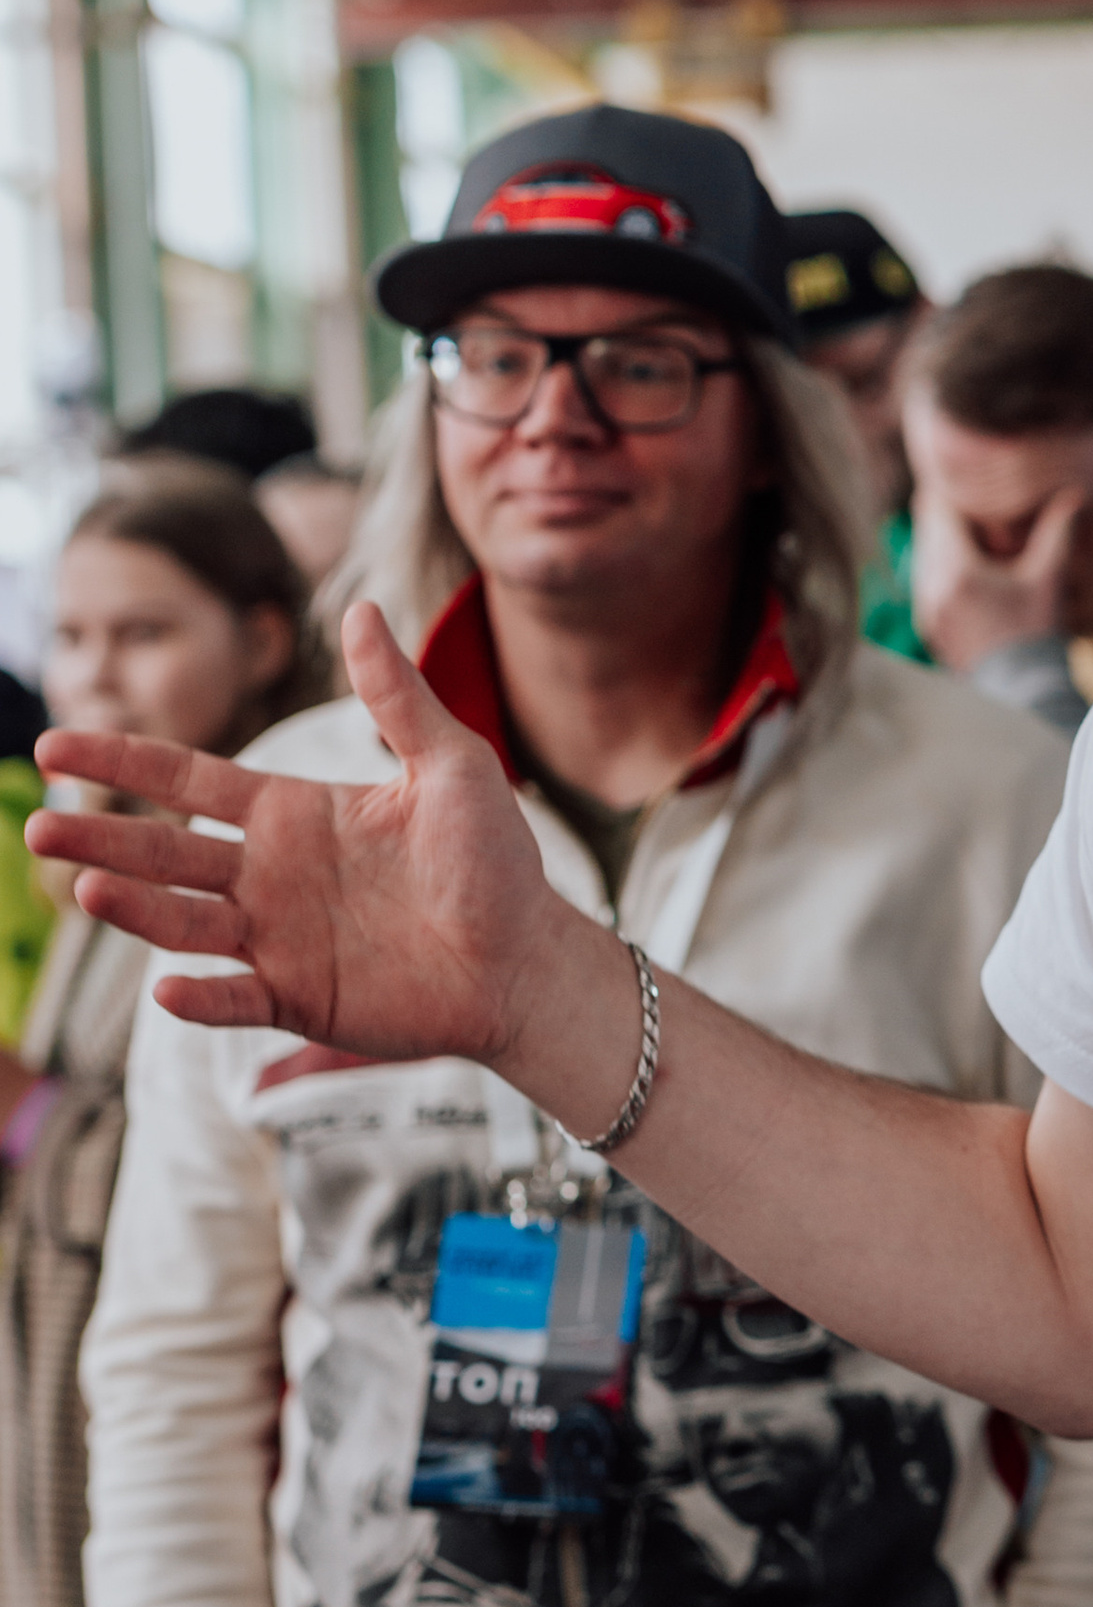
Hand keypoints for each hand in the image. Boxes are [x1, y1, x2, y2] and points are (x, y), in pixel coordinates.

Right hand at [26, 601, 575, 1074]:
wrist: (529, 956)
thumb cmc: (495, 860)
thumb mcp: (451, 764)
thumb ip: (396, 696)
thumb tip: (363, 608)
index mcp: (292, 812)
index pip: (188, 780)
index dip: (122, 762)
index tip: (54, 744)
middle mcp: (270, 874)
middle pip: (165, 852)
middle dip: (102, 838)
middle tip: (39, 827)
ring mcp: (279, 939)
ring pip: (185, 922)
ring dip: (135, 909)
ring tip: (87, 887)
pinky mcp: (300, 997)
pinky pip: (237, 999)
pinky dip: (202, 997)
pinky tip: (167, 987)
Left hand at [911, 482, 1083, 676]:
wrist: (1023, 688)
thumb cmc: (1038, 631)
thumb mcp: (1049, 578)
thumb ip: (1058, 532)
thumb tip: (1076, 495)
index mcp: (958, 570)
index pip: (939, 510)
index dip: (953, 491)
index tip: (966, 480)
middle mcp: (932, 587)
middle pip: (924, 528)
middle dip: (944, 511)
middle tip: (965, 497)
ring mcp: (925, 608)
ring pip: (920, 552)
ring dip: (938, 537)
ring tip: (964, 528)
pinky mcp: (926, 624)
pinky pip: (922, 579)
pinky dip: (937, 564)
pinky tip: (960, 563)